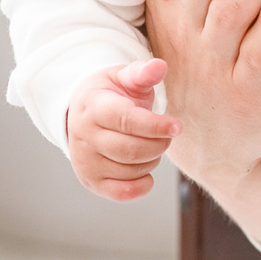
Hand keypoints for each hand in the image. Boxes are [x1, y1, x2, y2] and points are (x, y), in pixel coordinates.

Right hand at [67, 58, 179, 201]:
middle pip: (132, 150)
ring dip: (152, 160)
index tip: (177, 126)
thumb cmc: (112, 94)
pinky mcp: (92, 181)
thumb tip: (159, 66)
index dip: (156, 126)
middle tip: (167, 136)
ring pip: (131, 170)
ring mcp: (86, 161)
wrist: (83, 113)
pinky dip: (142, 185)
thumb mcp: (124, 77)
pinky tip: (146, 171)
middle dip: (159, 144)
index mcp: (94, 108)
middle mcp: (85, 137)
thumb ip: (142, 72)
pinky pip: (122, 192)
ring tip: (151, 146)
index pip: (127, 121)